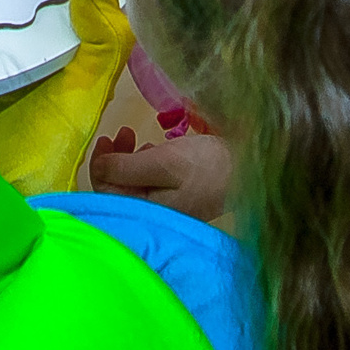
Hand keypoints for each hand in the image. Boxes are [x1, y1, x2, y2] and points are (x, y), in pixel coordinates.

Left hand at [89, 128, 234, 222]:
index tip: (105, 138)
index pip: (107, 194)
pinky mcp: (182, 198)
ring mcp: (170, 208)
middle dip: (115, 159)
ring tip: (136, 137)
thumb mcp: (162, 162)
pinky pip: (152, 182)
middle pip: (119, 189)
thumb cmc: (206, 165)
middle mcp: (155, 215)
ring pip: (135, 183)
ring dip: (129, 158)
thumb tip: (97, 167)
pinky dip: (147, 163)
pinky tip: (153, 149)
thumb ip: (125, 168)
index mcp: (147, 212)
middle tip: (123, 133)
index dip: (100, 166)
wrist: (253, 169)